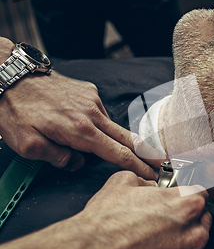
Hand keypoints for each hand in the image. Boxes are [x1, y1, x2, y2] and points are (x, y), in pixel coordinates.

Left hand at [0, 38, 159, 178]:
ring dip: (115, 139)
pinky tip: (83, 124)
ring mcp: (92, 100)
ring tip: (106, 146)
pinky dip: (97, 123)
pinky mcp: (87, 90)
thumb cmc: (15, 110)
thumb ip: (57, 159)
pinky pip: (99, 112)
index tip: (152, 174)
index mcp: (81, 131)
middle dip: (147, 152)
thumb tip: (76, 162)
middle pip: (127, 138)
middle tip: (162, 163)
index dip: (137, 166)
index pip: (118, 154)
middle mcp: (93, 114)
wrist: (10, 73)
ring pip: (111, 126)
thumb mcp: (27, 146)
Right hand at [0, 171, 210, 248]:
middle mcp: (193, 234)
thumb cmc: (103, 224)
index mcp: (185, 205)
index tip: (181, 200)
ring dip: (180, 248)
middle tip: (165, 224)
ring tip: (154, 247)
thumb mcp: (122, 183)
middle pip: (201, 224)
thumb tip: (151, 185)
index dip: (187, 196)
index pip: (201, 195)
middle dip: (187, 222)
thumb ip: (146, 181)